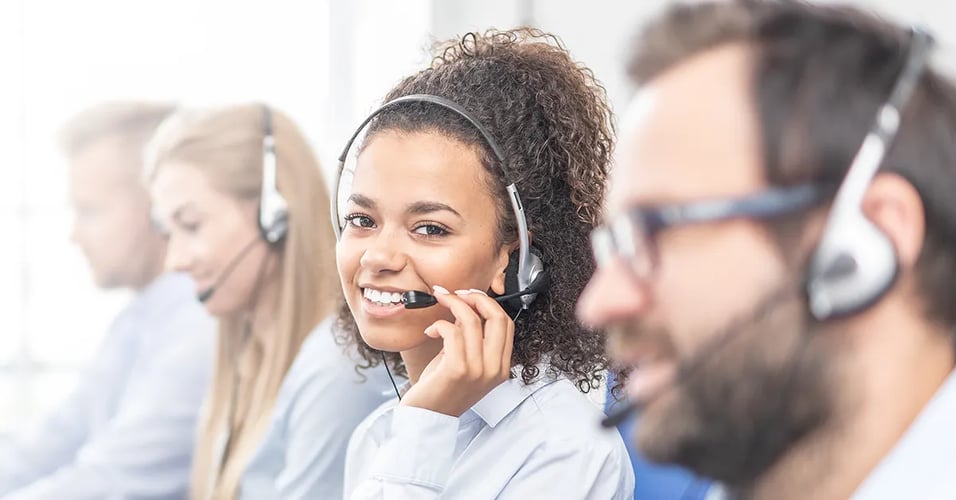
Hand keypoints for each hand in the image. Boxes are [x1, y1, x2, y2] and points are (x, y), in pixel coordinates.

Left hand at [399, 286, 514, 416]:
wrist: (427, 418)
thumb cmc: (442, 389)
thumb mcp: (464, 361)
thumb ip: (471, 337)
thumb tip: (465, 307)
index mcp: (500, 367)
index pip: (506, 323)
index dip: (488, 303)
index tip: (469, 295)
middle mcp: (494, 369)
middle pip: (496, 317)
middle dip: (475, 297)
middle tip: (455, 294)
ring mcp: (477, 370)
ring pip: (471, 320)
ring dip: (452, 304)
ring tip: (439, 306)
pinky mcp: (457, 370)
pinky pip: (452, 332)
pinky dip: (439, 324)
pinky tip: (430, 331)